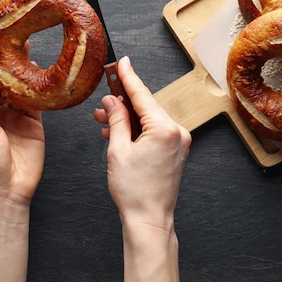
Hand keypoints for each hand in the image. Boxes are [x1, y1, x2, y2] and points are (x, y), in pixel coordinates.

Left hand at [0, 34, 44, 206]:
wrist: (9, 192)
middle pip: (0, 79)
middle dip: (4, 59)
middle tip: (9, 38)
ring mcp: (14, 117)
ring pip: (18, 87)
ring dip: (22, 70)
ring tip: (27, 49)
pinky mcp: (32, 124)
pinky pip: (35, 101)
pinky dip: (37, 88)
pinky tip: (40, 73)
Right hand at [94, 56, 190, 228]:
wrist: (149, 219)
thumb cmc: (135, 191)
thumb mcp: (118, 150)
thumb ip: (116, 120)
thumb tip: (112, 101)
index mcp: (164, 129)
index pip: (141, 95)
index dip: (127, 77)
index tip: (121, 62)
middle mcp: (177, 132)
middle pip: (145, 106)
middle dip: (122, 103)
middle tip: (103, 99)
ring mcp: (178, 142)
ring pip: (148, 119)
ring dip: (127, 118)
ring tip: (104, 121)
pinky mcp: (175, 150)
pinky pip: (153, 131)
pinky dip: (136, 130)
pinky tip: (118, 133)